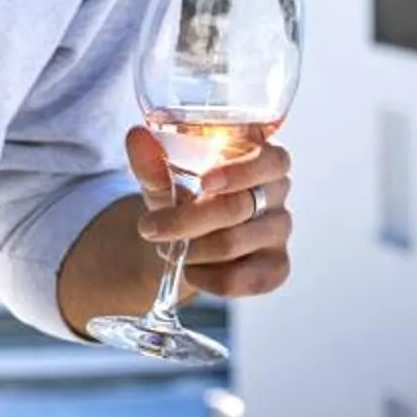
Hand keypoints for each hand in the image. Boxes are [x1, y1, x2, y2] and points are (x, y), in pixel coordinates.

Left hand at [128, 127, 293, 299]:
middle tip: (148, 227)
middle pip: (240, 207)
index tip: (204, 182)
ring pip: (234, 244)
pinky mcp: (276, 267)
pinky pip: (243, 279)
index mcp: (261, 157)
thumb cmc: (181, 192)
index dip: (240, 171)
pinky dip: (207, 279)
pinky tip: (191, 271)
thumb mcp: (162, 175)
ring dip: (191, 249)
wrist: (181, 234)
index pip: (271, 160)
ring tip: (167, 248)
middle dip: (187, 220)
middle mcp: (277, 192)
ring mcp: (280, 230)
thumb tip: (137, 137)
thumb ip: (151, 159)